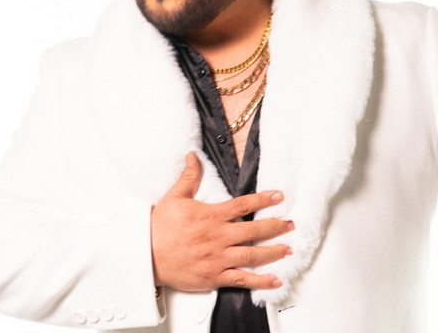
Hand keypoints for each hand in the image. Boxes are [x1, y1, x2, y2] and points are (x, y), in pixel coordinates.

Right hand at [151, 152, 293, 291]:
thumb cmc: (159, 227)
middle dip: (276, 227)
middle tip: (291, 224)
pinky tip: (275, 280)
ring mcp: (218, 258)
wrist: (146, 255)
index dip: (263, 199)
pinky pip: (242, 279)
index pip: (243, 205)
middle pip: (254, 230)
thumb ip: (189, 177)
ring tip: (289, 249)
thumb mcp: (174, 197)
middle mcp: (218, 237)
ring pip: (252, 254)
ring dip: (274, 252)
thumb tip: (193, 156)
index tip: (279, 196)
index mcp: (211, 216)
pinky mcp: (214, 277)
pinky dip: (260, 281)